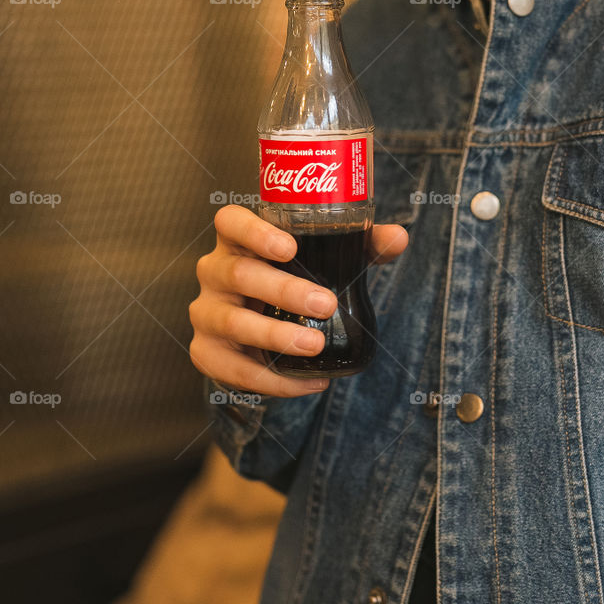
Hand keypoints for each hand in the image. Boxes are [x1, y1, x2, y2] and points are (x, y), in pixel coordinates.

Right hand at [189, 204, 408, 397]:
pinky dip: (272, 380)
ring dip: (275, 336)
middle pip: (238, 274)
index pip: (230, 222)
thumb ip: (361, 247)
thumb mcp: (325, 260)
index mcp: (238, 240)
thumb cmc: (292, 279)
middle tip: (325, 304)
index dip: (253, 231)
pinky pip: (233, 369)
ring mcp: (206, 312)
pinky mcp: (206, 352)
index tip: (289, 247)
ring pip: (232, 321)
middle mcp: (214, 271)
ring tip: (314, 345)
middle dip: (283, 290)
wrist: (256, 332)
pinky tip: (309, 382)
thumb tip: (397, 238)